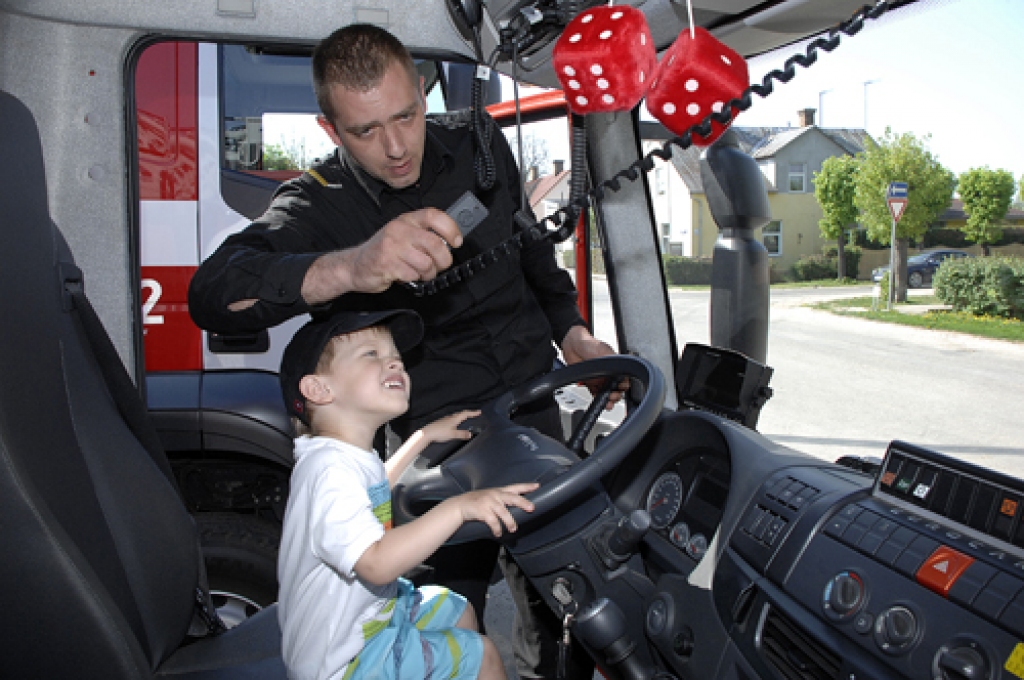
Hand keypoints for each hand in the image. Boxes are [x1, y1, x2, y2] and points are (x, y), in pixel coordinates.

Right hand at [302, 208, 462, 303]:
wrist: (355, 265)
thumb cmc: (384, 252)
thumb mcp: (404, 236)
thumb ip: (424, 236)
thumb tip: (450, 243)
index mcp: (406, 220)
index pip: (434, 216)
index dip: (450, 228)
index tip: (456, 241)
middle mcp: (399, 230)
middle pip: (435, 244)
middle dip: (443, 260)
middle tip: (439, 266)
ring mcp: (392, 246)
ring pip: (426, 263)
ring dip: (428, 273)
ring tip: (419, 272)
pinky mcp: (387, 264)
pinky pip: (413, 274)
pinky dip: (413, 279)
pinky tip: (405, 275)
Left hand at [420, 410, 480, 444]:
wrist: (427, 433)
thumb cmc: (440, 433)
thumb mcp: (453, 435)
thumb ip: (462, 434)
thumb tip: (471, 434)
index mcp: (454, 419)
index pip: (465, 414)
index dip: (473, 413)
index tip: (479, 412)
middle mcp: (450, 417)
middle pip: (461, 414)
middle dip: (468, 413)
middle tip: (474, 414)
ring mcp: (445, 419)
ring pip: (456, 416)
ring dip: (462, 416)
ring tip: (465, 418)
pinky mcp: (441, 422)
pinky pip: (452, 418)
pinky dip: (456, 419)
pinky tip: (455, 423)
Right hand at [453, 483, 538, 536]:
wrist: (460, 505)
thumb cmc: (478, 502)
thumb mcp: (491, 496)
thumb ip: (503, 499)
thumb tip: (519, 507)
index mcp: (499, 491)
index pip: (515, 487)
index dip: (526, 486)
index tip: (537, 486)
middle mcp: (495, 495)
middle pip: (512, 497)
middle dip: (522, 502)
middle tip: (531, 508)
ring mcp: (489, 502)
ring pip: (503, 512)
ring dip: (510, 522)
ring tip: (513, 529)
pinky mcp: (482, 511)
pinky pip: (493, 521)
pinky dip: (497, 529)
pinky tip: (498, 534)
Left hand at [561, 325, 626, 408]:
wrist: (572, 346)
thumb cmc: (589, 344)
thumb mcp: (605, 352)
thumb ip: (614, 362)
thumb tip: (621, 372)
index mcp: (615, 366)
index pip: (624, 379)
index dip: (623, 386)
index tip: (620, 389)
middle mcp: (608, 374)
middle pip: (616, 389)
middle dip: (616, 395)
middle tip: (613, 397)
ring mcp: (599, 379)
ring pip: (607, 393)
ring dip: (608, 400)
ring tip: (607, 403)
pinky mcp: (590, 383)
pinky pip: (596, 393)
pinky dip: (598, 399)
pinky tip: (599, 401)